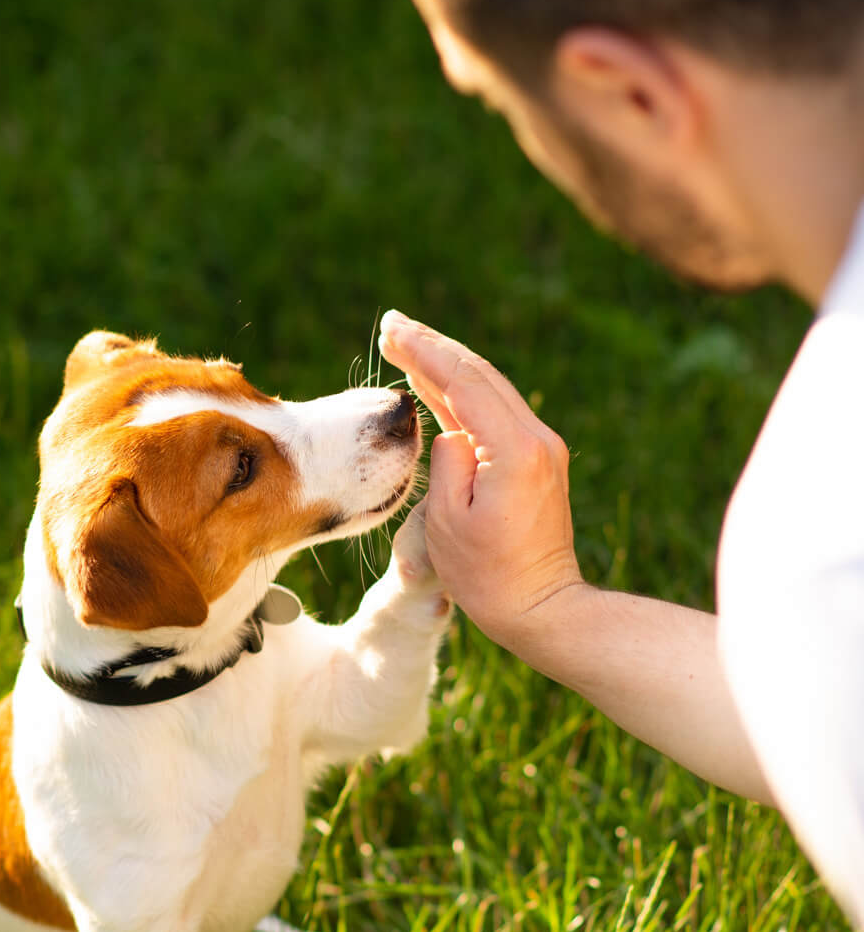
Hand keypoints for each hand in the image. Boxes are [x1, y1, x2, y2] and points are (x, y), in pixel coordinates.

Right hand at [379, 311, 582, 652]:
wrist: (541, 607)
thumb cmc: (488, 576)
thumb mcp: (449, 520)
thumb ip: (447, 460)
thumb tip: (450, 430)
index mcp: (515, 449)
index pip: (464, 382)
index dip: (424, 352)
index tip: (390, 330)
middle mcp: (537, 439)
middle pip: (479, 375)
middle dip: (433, 347)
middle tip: (392, 324)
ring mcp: (541, 448)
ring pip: (489, 389)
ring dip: (446, 365)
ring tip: (406, 342)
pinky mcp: (537, 460)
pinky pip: (494, 413)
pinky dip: (462, 393)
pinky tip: (435, 384)